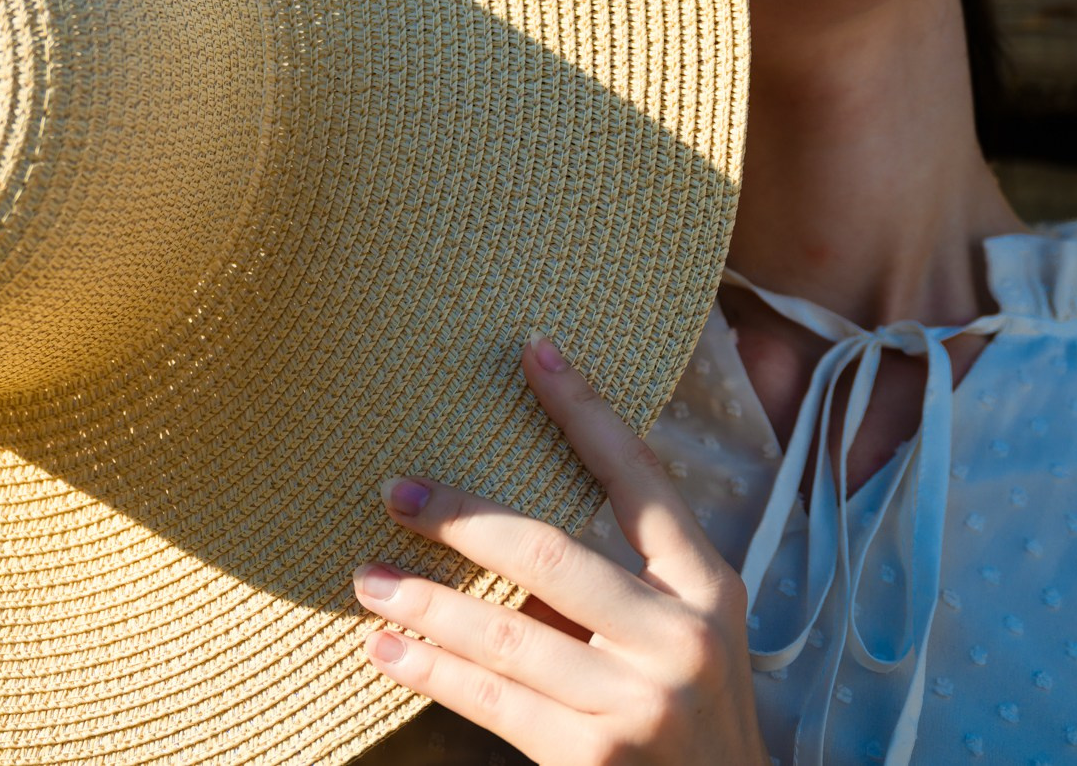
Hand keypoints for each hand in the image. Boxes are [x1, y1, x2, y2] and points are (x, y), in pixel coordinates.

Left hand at [359, 336, 768, 765]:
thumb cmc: (689, 714)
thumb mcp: (680, 636)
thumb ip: (612, 586)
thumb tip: (494, 531)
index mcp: (708, 584)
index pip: (640, 477)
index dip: (585, 411)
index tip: (533, 351)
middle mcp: (681, 636)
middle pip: (551, 554)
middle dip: (463, 519)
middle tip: (397, 492)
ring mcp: (639, 701)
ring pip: (505, 633)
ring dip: (424, 602)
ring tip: (368, 578)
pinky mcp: (595, 758)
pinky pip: (492, 700)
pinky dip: (430, 671)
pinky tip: (386, 650)